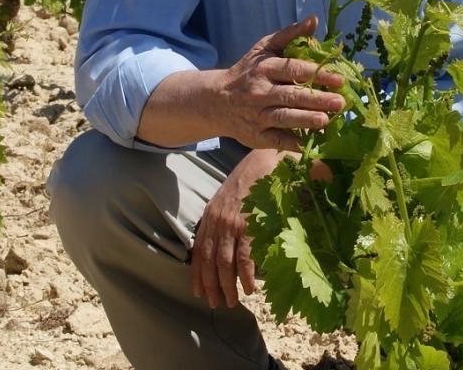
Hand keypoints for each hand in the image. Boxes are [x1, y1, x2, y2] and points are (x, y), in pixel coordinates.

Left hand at [191, 148, 284, 308]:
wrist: (265, 159)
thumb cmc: (251, 177)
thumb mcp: (228, 197)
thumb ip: (222, 217)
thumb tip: (224, 241)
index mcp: (210, 215)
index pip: (198, 250)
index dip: (197, 273)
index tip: (197, 291)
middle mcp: (217, 221)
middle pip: (209, 261)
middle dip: (211, 286)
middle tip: (216, 303)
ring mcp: (232, 224)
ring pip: (224, 264)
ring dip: (228, 286)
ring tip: (232, 301)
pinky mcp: (249, 225)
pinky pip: (245, 257)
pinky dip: (247, 275)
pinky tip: (250, 288)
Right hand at [213, 16, 345, 150]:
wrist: (217, 100)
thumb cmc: (249, 71)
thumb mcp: (264, 48)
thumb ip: (290, 35)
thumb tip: (314, 19)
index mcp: (265, 68)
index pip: (294, 70)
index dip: (317, 74)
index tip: (339, 80)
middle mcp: (260, 92)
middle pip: (291, 96)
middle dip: (317, 99)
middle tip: (340, 102)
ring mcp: (257, 115)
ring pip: (283, 118)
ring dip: (305, 120)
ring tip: (326, 121)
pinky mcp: (256, 136)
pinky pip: (275, 140)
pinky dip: (291, 142)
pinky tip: (309, 143)